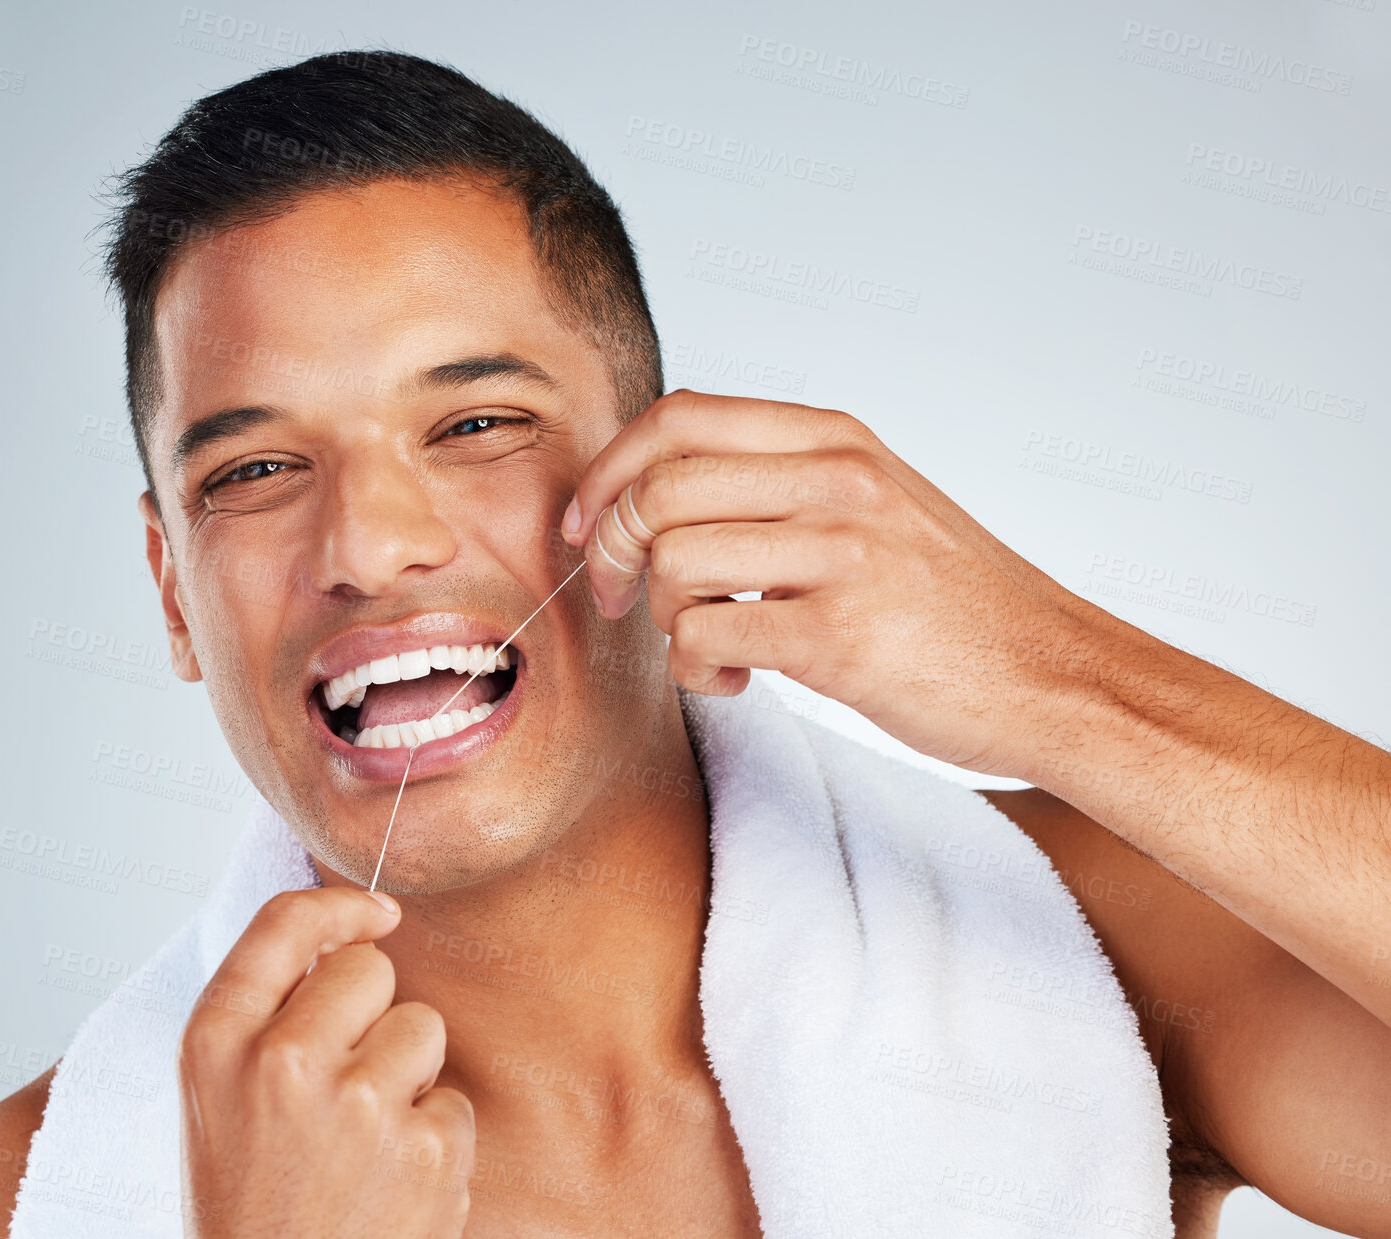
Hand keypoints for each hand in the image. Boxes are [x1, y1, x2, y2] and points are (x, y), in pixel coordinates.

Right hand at [178, 888, 473, 1237]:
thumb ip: (266, 1012)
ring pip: (422, 1026)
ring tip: (363, 1143)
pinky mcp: (425, 1149)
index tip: (375, 912)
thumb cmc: (249, 1203)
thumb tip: (354, 927)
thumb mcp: (217, 1099)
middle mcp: (282, 1062)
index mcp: (215, 1043)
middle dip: (371, 1013)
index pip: (283, 923)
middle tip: (340, 1086)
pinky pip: (455, 1098)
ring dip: (408, 1075)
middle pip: (370, 969)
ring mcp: (359, 1105)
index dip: (340, 905)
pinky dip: (435, 1138)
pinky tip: (391, 1184)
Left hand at [561, 389, 1118, 776]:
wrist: (1055, 676)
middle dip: (614, 552)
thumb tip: (660, 486)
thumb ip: (787, 479)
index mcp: (838, 439)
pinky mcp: (839, 639)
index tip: (590, 523)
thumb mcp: (880, 501)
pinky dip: (696, 669)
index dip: (610, 469)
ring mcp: (842, 557)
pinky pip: (706, 639)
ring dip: (663, 619)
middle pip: (658, 489)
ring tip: (709, 644)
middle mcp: (838, 482)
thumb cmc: (955, 601)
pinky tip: (737, 680)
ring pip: (673, 563)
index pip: (680, 416)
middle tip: (624, 601)